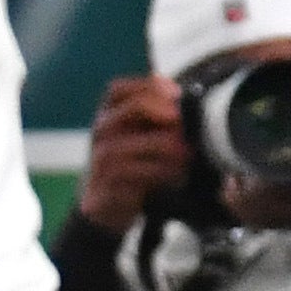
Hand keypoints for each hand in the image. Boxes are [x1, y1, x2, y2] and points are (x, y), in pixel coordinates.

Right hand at [77, 75, 189, 229]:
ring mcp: (101, 156)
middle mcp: (101, 130)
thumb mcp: (139, 135)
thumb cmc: (130, 162)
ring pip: (139, 142)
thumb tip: (180, 94)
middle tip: (185, 126)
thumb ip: (155, 115)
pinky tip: (178, 176)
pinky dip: (163, 172)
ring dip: (170, 148)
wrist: (106, 204)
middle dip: (166, 113)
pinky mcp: (107, 182)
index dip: (151, 86)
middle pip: (134, 107)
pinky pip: (140, 172)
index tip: (177, 95)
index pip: (120, 88)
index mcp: (108, 114)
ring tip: (188, 154)